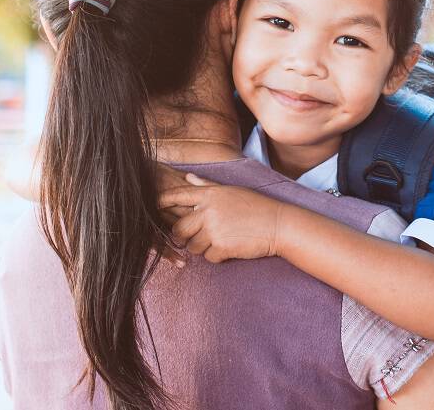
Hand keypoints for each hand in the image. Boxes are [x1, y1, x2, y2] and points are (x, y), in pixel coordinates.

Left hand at [159, 173, 286, 262]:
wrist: (278, 224)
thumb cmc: (256, 206)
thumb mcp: (231, 191)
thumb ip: (206, 185)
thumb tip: (187, 176)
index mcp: (210, 195)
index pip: (177, 196)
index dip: (162, 201)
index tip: (154, 206)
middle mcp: (208, 211)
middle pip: (179, 228)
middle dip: (184, 235)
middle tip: (199, 235)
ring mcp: (214, 230)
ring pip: (192, 246)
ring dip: (204, 247)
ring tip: (223, 239)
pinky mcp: (221, 247)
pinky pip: (208, 257)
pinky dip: (218, 256)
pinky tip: (232, 247)